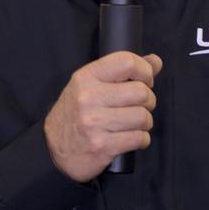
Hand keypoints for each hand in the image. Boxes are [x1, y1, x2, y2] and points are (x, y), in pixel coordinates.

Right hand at [44, 51, 161, 181]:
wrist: (52, 148)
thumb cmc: (76, 112)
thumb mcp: (92, 85)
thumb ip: (123, 71)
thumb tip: (155, 61)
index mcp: (87, 77)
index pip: (127, 62)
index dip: (144, 71)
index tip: (145, 81)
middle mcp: (88, 97)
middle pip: (141, 92)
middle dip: (148, 101)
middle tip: (140, 106)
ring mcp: (94, 123)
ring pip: (143, 117)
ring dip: (145, 122)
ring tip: (135, 123)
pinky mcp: (102, 146)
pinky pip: (139, 138)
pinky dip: (142, 139)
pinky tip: (131, 137)